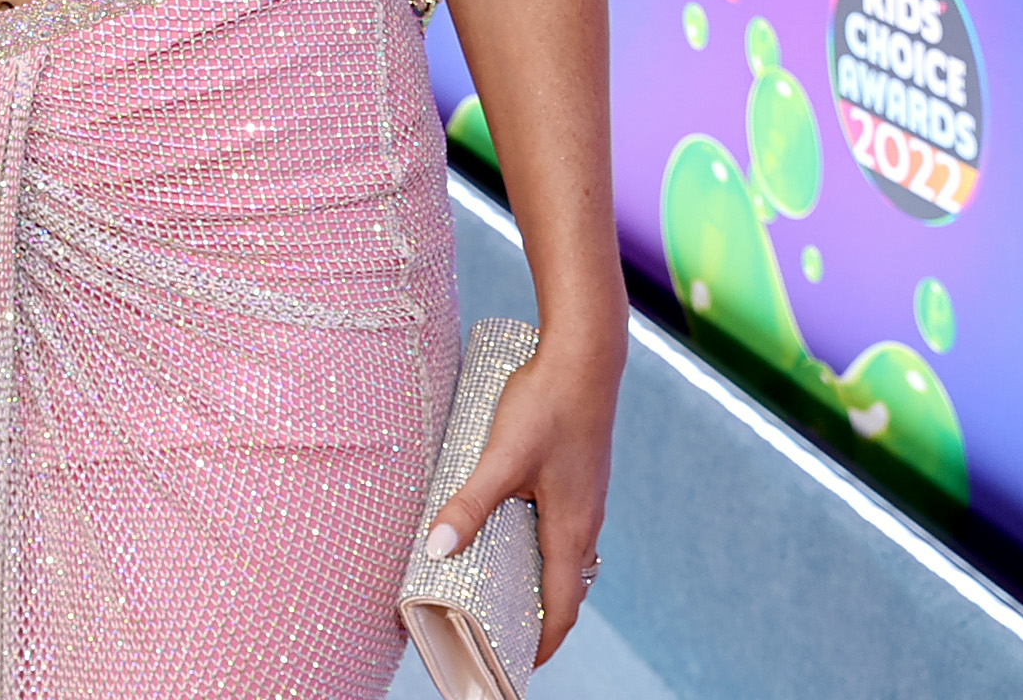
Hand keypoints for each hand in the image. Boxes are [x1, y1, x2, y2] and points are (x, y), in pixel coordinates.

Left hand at [426, 336, 618, 658]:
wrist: (585, 357)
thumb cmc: (546, 406)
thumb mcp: (500, 457)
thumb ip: (468, 503)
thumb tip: (435, 549)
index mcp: (571, 530)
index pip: (560, 607)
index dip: (541, 642)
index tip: (520, 664)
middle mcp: (586, 522)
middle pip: (566, 588)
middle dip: (539, 618)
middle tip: (504, 634)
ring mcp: (587, 499)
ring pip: (566, 557)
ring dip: (541, 580)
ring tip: (505, 590)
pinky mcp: (580, 476)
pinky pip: (565, 529)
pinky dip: (543, 547)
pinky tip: (516, 529)